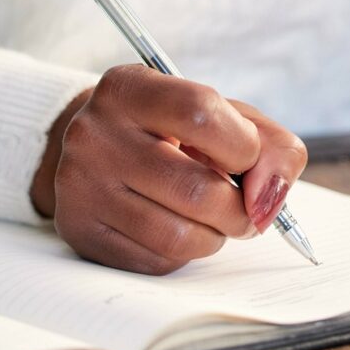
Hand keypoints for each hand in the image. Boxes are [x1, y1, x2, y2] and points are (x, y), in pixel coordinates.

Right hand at [30, 64, 308, 273]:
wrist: (98, 151)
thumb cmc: (175, 131)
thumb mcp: (222, 114)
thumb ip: (268, 144)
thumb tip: (268, 199)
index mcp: (130, 89)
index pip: (201, 113)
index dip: (243, 146)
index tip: (247, 160)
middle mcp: (95, 134)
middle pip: (198, 190)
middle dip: (240, 210)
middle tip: (243, 207)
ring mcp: (81, 186)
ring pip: (179, 237)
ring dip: (216, 237)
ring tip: (213, 220)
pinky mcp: (81, 232)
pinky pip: (157, 261)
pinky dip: (185, 253)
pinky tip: (177, 227)